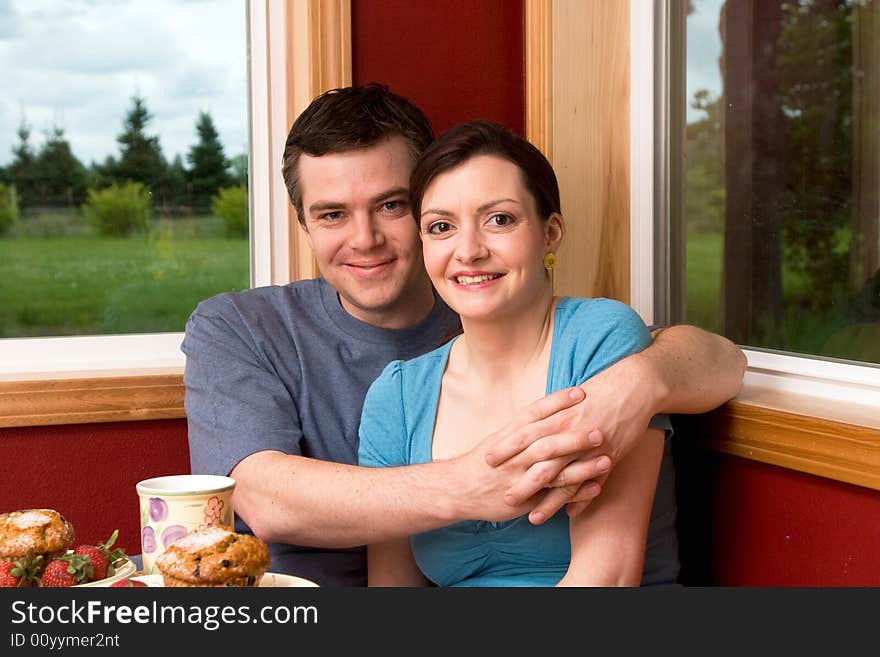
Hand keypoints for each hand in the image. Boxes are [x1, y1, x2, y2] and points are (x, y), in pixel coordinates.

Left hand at [485, 351, 660, 521]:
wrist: (633, 385)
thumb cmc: (598, 390)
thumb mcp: (568, 400)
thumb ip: (549, 416)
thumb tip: (528, 426)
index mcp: (557, 415)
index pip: (524, 433)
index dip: (506, 447)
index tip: (486, 460)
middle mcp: (570, 432)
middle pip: (540, 460)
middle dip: (522, 480)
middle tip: (504, 497)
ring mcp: (590, 447)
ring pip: (565, 478)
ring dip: (548, 501)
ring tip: (533, 518)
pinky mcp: (610, 455)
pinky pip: (593, 483)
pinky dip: (581, 500)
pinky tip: (570, 515)